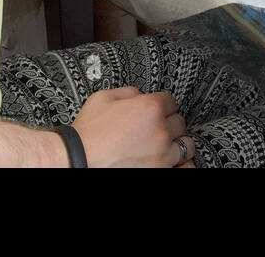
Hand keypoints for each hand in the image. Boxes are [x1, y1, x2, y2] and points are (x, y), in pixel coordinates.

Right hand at [72, 87, 194, 167]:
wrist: (78, 161)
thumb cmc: (88, 133)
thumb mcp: (103, 98)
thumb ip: (129, 92)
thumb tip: (141, 96)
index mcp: (149, 107)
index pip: (171, 101)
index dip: (162, 105)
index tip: (156, 112)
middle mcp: (160, 131)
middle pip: (180, 122)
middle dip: (169, 124)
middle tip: (155, 129)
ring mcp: (162, 155)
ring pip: (186, 145)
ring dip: (176, 144)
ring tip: (163, 146)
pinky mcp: (160, 172)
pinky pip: (186, 168)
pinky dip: (182, 165)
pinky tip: (172, 162)